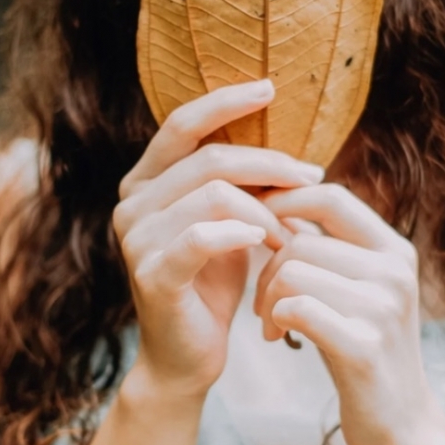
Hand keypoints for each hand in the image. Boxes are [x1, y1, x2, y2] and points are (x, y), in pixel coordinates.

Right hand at [113, 79, 325, 401]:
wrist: (188, 355)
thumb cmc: (213, 285)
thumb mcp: (230, 224)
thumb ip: (243, 186)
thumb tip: (296, 152)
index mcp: (146, 181)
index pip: (182, 123)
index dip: (225, 101)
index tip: (271, 89)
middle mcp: (131, 203)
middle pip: (209, 158)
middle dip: (270, 165)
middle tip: (312, 179)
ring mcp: (136, 239)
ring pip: (212, 194)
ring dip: (265, 209)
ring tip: (291, 233)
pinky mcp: (152, 274)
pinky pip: (202, 236)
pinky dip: (241, 232)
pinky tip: (268, 241)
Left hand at [253, 183, 437, 444]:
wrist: (401, 424)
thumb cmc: (364, 350)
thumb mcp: (357, 290)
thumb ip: (327, 249)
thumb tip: (277, 201)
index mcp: (395, 251)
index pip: (331, 197)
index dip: (284, 202)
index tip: (254, 224)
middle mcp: (395, 272)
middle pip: (299, 242)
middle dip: (266, 272)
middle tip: (263, 306)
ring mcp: (384, 308)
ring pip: (291, 272)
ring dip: (266, 300)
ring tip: (271, 326)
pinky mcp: (364, 346)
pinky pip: (296, 308)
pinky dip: (275, 320)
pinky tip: (279, 339)